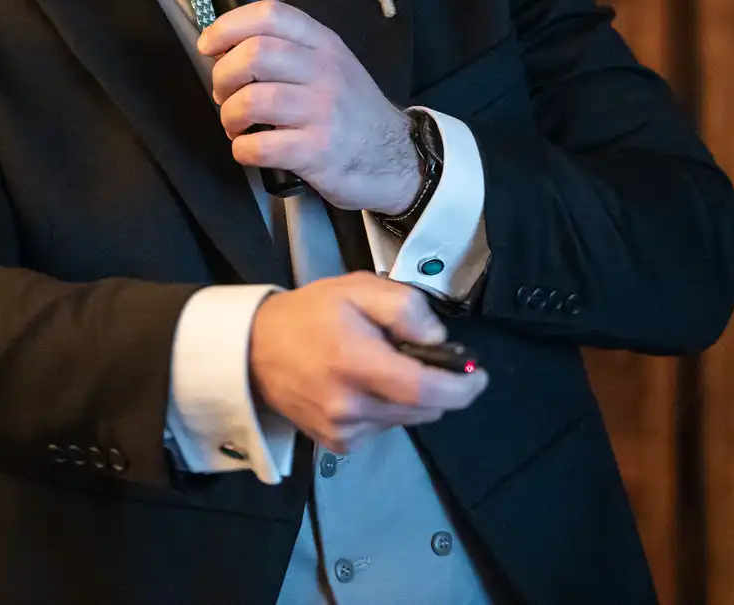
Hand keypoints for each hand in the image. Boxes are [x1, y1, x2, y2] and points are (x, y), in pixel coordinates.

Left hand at [197, 0, 416, 212]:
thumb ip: (291, 52)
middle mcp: (324, 71)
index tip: (209, 45)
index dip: (229, 25)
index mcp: (324, 44)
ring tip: (236, 126)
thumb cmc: (352, 112)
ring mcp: (322, 111)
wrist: (396, 158)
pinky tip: (249, 150)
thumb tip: (228, 52)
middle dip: (223, 75)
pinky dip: (242, 149)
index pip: (271, 15)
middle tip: (223, 94)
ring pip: (254, 100)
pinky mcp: (318, 151)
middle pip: (256, 54)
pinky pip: (261, 146)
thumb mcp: (332, 67)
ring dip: (230, 115)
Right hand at [248, 272, 488, 452]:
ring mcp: (344, 432)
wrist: (256, 351)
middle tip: (416, 354)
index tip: (478, 375)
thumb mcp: (357, 288)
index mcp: (357, 364)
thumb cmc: (311, 314)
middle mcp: (352, 407)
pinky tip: (364, 386)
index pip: (425, 390)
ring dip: (410, 397)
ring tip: (382, 366)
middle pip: (424, 408)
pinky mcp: (339, 445)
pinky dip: (387, 409)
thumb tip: (437, 341)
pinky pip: (384, 429)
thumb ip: (404, 307)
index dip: (462, 388)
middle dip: (435, 384)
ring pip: (407, 420)